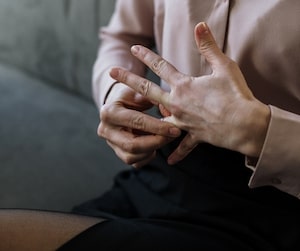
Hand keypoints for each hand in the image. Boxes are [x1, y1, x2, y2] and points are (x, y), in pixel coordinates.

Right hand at [98, 82, 180, 167]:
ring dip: (153, 150)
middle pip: (132, 145)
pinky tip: (155, 145)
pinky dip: (148, 156)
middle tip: (174, 136)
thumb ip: (154, 98)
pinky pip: (135, 162)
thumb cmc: (130, 96)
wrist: (118, 104)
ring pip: (132, 157)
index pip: (136, 122)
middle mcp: (106, 130)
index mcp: (109, 112)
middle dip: (156, 142)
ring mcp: (110, 144)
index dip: (158, 127)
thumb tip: (170, 111)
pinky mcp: (118, 153)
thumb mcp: (139, 91)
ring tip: (165, 138)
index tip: (175, 128)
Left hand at [110, 22, 269, 164]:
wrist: (245, 125)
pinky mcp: (194, 136)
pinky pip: (183, 146)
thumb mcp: (224, 67)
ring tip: (134, 120)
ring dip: (146, 119)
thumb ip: (209, 47)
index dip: (146, 56)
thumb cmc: (235, 95)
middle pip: (147, 90)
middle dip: (128, 80)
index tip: (133, 49)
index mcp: (184, 86)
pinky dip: (177, 153)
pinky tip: (170, 161)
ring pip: (159, 120)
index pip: (160, 67)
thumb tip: (200, 26)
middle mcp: (178, 104)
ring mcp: (183, 122)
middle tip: (112, 73)